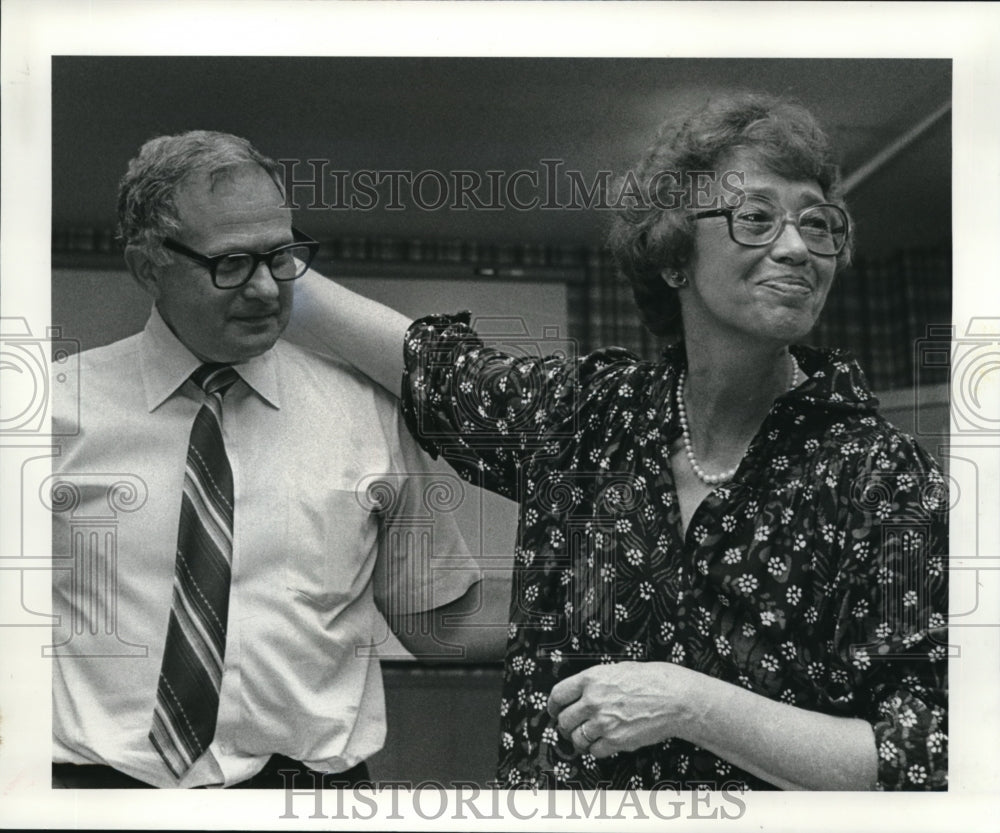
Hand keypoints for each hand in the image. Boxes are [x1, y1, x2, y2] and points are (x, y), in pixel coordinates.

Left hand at [547, 661, 703, 758]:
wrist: (675, 698)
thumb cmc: (653, 680)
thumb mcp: (618, 669)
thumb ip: (597, 681)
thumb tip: (582, 692)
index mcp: (591, 678)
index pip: (558, 694)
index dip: (553, 706)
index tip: (554, 710)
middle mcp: (593, 700)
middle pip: (564, 719)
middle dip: (565, 725)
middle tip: (571, 727)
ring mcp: (603, 721)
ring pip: (576, 738)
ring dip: (580, 740)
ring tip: (588, 737)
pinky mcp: (615, 740)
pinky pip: (594, 751)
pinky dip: (597, 749)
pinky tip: (604, 743)